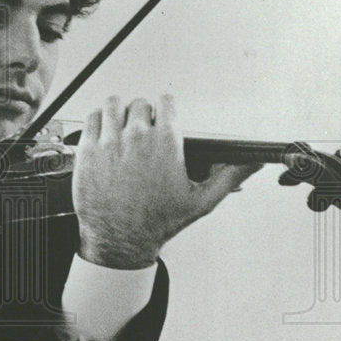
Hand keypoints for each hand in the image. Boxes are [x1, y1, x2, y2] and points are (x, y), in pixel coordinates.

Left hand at [72, 95, 261, 268]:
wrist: (120, 239)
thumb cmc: (158, 222)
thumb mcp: (200, 200)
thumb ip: (229, 176)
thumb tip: (253, 164)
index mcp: (166, 142)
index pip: (166, 101)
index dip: (166, 109)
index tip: (163, 117)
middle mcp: (137, 137)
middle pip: (140, 103)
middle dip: (143, 113)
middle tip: (142, 129)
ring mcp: (109, 142)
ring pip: (114, 104)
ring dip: (119, 112)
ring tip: (121, 126)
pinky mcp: (87, 150)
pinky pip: (92, 118)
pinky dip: (98, 120)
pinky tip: (104, 133)